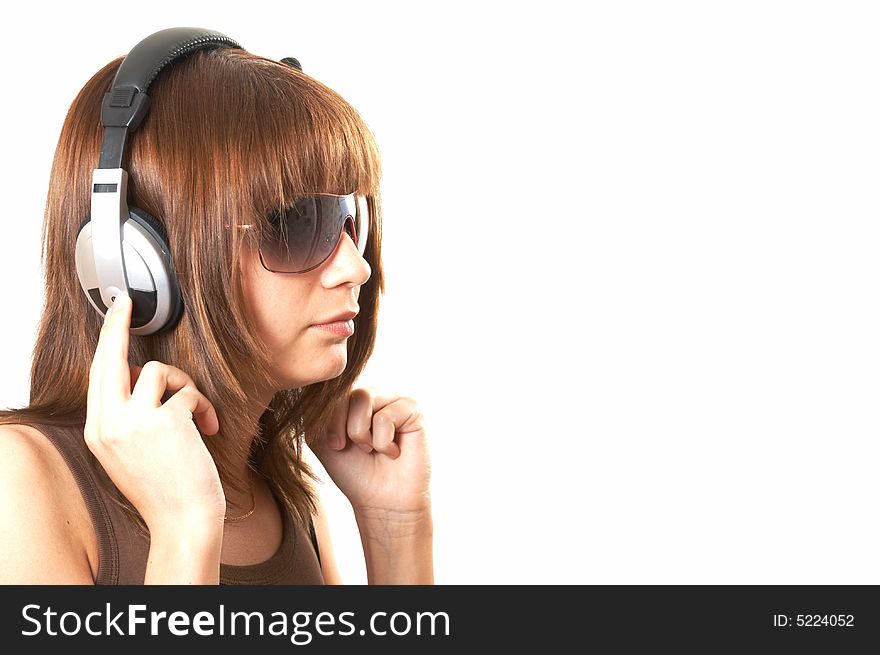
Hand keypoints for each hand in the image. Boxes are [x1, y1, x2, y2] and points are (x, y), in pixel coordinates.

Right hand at [84, 293, 225, 531]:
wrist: (184, 520)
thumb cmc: (166, 487)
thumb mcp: (130, 453)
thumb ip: (126, 416)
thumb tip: (140, 376)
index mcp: (98, 432)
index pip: (96, 376)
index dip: (105, 342)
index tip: (111, 315)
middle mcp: (109, 424)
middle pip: (109, 359)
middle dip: (117, 326)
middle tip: (126, 303)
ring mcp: (135, 421)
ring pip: (158, 370)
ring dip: (184, 384)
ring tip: (196, 412)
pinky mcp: (166, 421)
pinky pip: (188, 391)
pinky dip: (203, 404)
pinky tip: (208, 427)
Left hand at [309, 387, 430, 516]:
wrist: (382, 501)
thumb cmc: (354, 472)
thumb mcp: (321, 439)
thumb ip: (315, 411)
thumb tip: (310, 388)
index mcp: (350, 397)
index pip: (330, 391)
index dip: (328, 422)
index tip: (336, 446)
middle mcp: (372, 392)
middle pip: (347, 393)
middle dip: (346, 429)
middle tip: (361, 450)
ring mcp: (394, 397)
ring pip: (364, 399)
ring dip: (363, 435)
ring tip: (374, 449)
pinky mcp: (413, 409)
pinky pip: (385, 417)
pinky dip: (383, 443)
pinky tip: (393, 452)